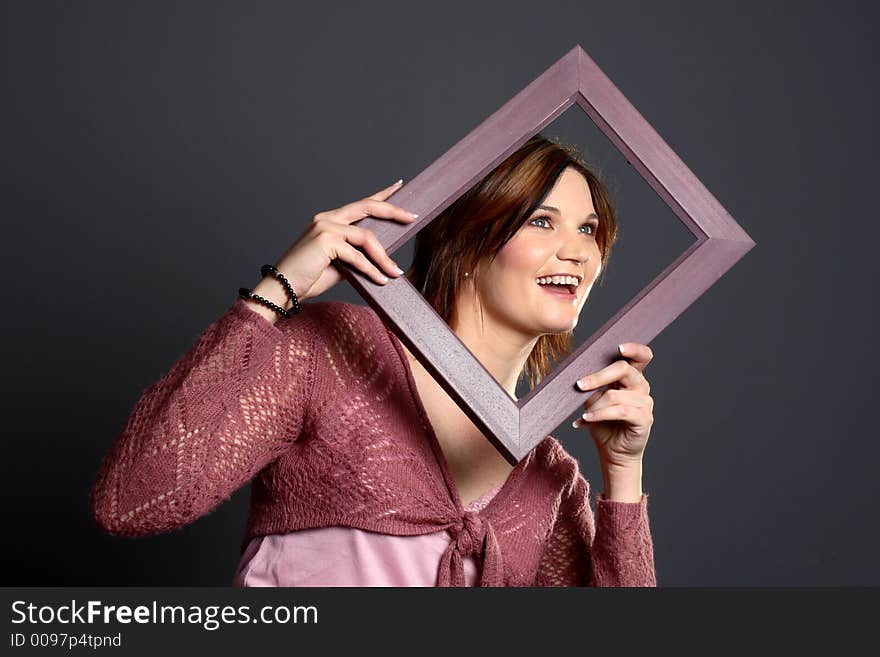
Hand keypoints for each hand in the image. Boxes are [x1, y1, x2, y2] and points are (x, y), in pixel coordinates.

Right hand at [272, 179, 418, 302]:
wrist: (282, 290)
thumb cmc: (308, 278)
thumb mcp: (338, 265)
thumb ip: (356, 256)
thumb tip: (379, 258)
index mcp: (329, 220)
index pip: (361, 204)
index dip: (382, 194)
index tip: (400, 186)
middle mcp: (327, 218)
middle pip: (367, 207)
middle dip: (392, 210)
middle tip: (412, 216)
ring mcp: (325, 227)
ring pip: (366, 237)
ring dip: (383, 257)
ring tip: (394, 273)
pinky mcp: (325, 241)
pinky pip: (357, 256)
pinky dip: (371, 269)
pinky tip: (380, 280)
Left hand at [572, 343, 654, 471]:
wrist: (613, 452)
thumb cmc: (603, 424)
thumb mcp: (593, 401)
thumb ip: (592, 386)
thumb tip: (579, 377)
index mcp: (632, 377)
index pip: (641, 356)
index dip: (634, 348)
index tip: (618, 347)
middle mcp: (641, 387)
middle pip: (625, 369)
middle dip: (599, 376)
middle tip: (579, 384)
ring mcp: (645, 403)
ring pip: (616, 395)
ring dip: (595, 404)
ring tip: (583, 413)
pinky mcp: (645, 419)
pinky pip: (620, 411)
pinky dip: (600, 414)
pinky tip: (586, 419)